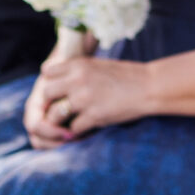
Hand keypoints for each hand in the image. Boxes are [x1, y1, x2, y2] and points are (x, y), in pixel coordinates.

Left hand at [24, 53, 153, 146]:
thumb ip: (76, 71)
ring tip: (69, 121)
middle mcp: (78, 80)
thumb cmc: (125, 75)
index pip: (47, 72)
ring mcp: (85, 99)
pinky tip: (86, 127)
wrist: (148, 86)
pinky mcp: (94, 116)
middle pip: (46, 93)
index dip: (49, 82)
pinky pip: (73, 128)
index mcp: (79, 64)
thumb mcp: (97, 65)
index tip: (56, 90)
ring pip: (55, 114)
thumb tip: (56, 81)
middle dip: (50, 103)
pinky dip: (78, 130)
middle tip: (58, 109)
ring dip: (60, 121)